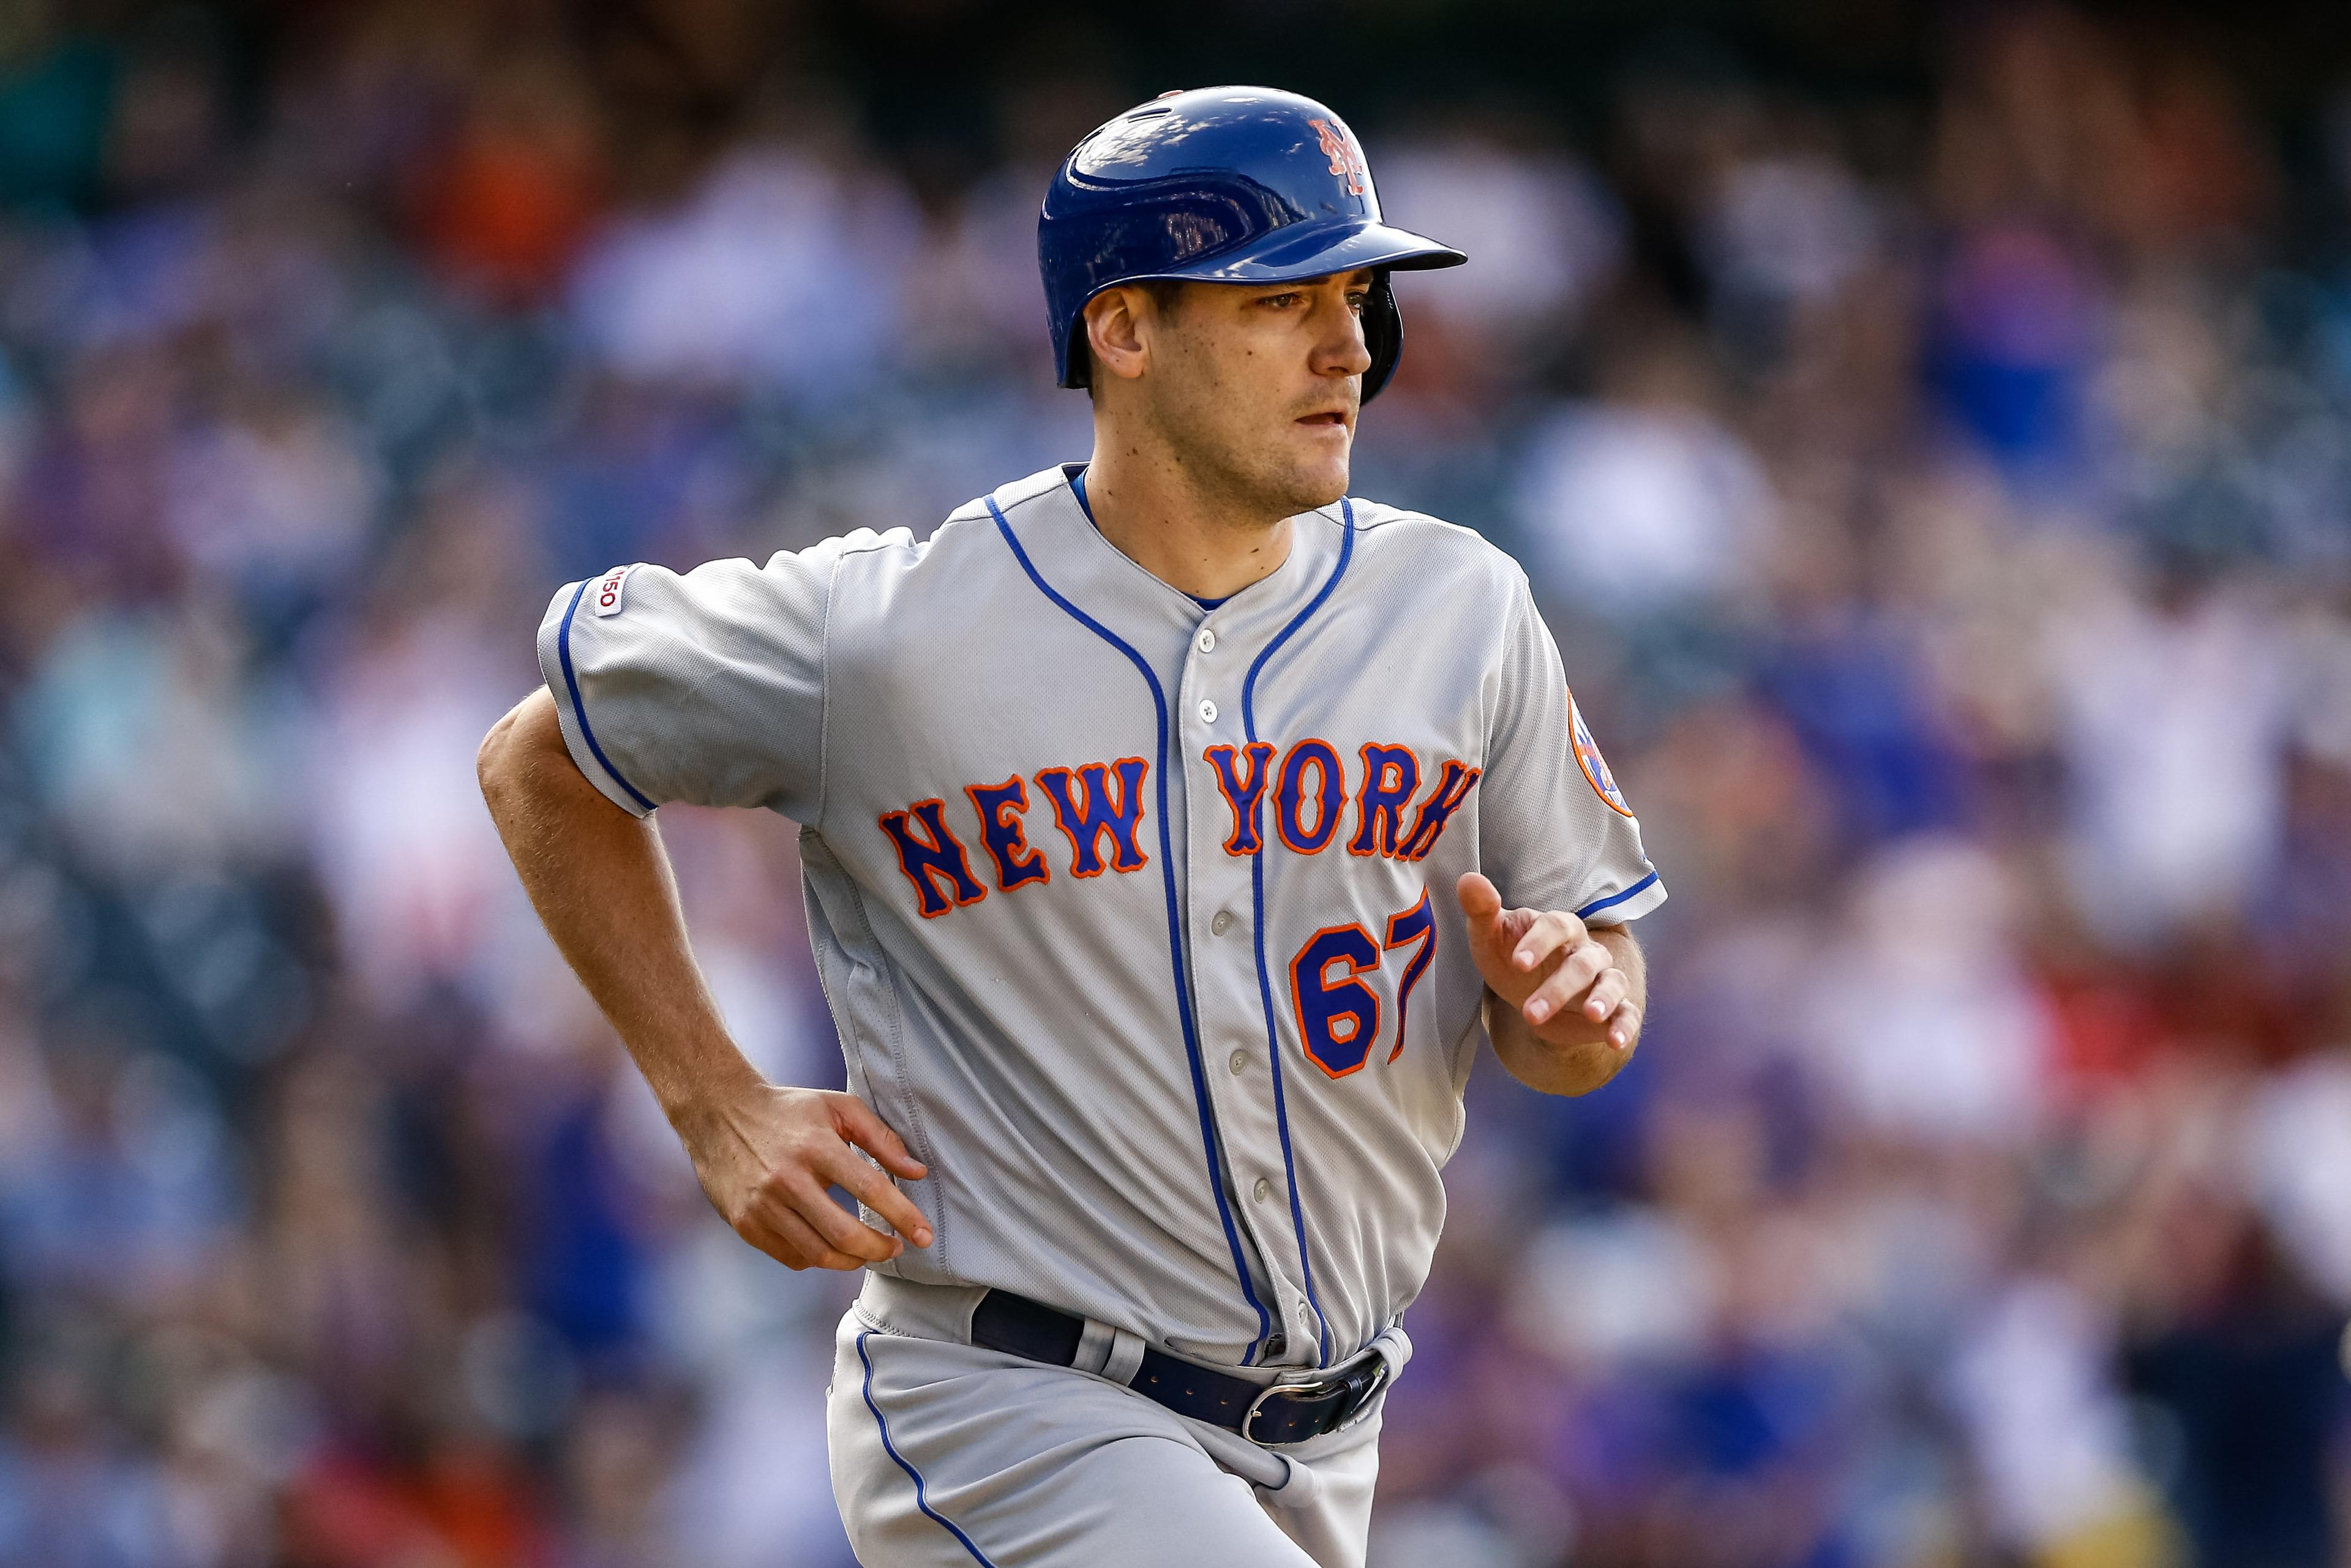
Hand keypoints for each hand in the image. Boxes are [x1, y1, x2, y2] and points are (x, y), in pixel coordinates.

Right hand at [677, 1084, 932, 1271]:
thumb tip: (917, 1173)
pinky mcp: (745, 1224)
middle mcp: (787, 1179)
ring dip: (852, 1260)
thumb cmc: (788, 1111)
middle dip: (878, 1248)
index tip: (924, 1235)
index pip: (869, 1188)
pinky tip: (831, 1247)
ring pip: (817, 1253)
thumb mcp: (838, 1108)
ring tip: (869, 1252)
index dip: (902, 1216)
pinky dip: (818, 1259)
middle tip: (896, 1248)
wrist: (719, 1113)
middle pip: (843, 1233)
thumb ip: (881, 1138)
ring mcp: (763, 1206)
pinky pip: (791, 1257)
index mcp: (815, 1146)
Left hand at [1456, 872, 1640, 1052]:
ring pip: (1611, 983)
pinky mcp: (1614, 1008)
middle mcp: (1586, 950)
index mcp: (1559, 927)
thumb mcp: (1490, 937)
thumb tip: (1468, 879)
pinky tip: (1616, 1041)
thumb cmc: (1509, 957)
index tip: (1518, 962)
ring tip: (1590, 1015)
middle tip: (1529, 1013)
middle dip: (1558, 989)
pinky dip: (1625, 1026)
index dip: (1539, 942)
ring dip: (1602, 999)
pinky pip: (1628, 1013)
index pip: (1555, 926)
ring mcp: (1603, 979)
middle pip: (1582, 963)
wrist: (1526, 994)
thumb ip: (1481, 909)